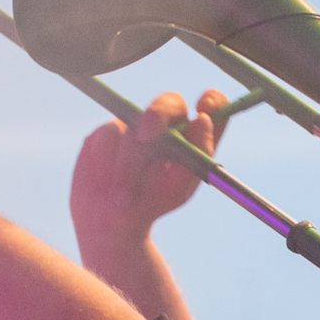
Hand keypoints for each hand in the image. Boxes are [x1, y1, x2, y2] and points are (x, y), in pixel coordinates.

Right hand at [69, 89, 228, 248]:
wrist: (113, 218)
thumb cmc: (153, 201)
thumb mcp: (179, 186)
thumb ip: (195, 154)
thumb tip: (202, 120)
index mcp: (192, 135)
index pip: (213, 105)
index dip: (212, 101)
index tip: (204, 110)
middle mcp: (167, 124)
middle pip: (170, 102)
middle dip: (157, 114)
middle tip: (145, 136)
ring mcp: (135, 123)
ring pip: (134, 127)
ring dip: (127, 164)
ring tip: (124, 196)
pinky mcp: (107, 130)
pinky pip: (107, 135)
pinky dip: (107, 163)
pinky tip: (106, 183)